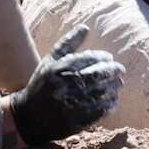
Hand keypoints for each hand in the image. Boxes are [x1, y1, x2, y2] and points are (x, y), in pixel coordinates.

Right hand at [8, 25, 124, 146]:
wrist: (28, 117)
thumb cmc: (42, 84)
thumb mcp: (50, 61)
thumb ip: (68, 43)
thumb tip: (85, 27)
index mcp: (58, 70)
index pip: (88, 59)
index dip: (103, 57)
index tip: (109, 58)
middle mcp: (64, 86)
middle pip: (97, 75)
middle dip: (113, 71)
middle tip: (120, 69)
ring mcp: (70, 105)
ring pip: (101, 93)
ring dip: (114, 87)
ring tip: (118, 83)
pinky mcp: (76, 121)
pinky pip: (99, 111)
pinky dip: (110, 104)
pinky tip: (113, 99)